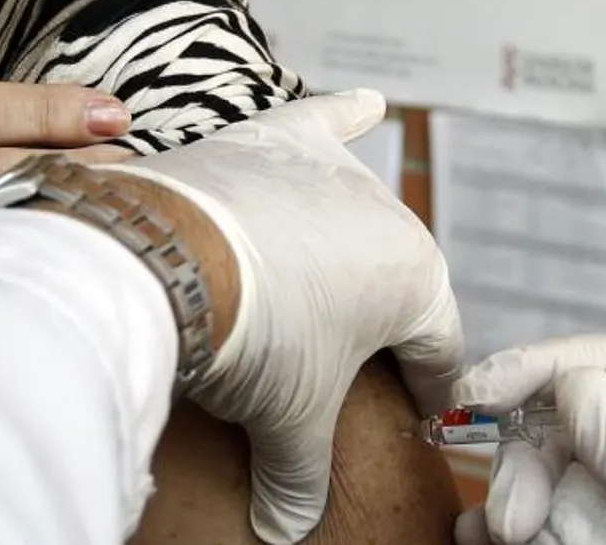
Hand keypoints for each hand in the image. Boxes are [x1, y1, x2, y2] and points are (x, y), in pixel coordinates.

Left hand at [118, 90, 464, 544]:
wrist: (171, 260)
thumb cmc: (251, 339)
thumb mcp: (285, 423)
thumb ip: (299, 476)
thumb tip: (287, 529)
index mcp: (414, 280)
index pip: (434, 347)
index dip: (426, 390)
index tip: (418, 418)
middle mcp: (385, 213)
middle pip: (388, 278)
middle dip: (370, 321)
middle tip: (338, 360)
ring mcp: (325, 172)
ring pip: (351, 210)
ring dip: (347, 238)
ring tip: (342, 265)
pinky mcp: (272, 140)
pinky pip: (322, 123)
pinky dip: (343, 115)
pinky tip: (366, 103)